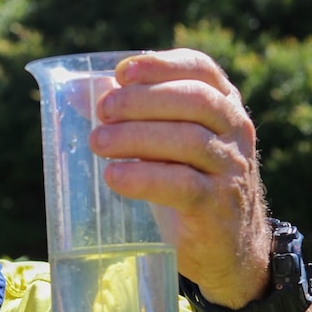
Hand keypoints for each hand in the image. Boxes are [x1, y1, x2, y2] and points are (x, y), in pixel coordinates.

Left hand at [89, 48, 269, 307]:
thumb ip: (129, 116)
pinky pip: (184, 186)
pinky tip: (114, 177)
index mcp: (223, 105)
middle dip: (143, 100)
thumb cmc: (186, 183)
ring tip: (98, 142)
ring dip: (137, 137)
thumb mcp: (163, 145)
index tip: (122, 72)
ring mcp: (231, 169)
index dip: (162, 64)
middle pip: (195, 100)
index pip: (201, 69)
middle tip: (102, 111)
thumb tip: (76, 92)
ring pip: (189, 141)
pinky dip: (145, 178)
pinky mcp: (218, 207)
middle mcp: (235, 131)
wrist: (226, 247)